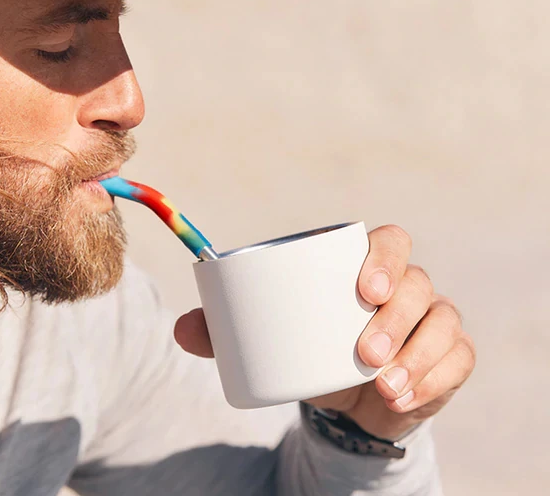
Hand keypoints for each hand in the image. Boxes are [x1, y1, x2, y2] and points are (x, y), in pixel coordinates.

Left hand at [174, 225, 475, 440]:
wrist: (346, 399)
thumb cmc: (312, 350)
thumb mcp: (274, 338)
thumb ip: (228, 331)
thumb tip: (182, 328)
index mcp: (367, 267)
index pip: (389, 241)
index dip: (383, 256)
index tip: (363, 287)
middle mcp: (406, 287)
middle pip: (417, 282)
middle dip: (394, 315)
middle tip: (363, 352)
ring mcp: (432, 321)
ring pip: (441, 320)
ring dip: (417, 353)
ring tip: (382, 385)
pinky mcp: (447, 358)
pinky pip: (457, 358)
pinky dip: (434, 378)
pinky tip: (404, 397)